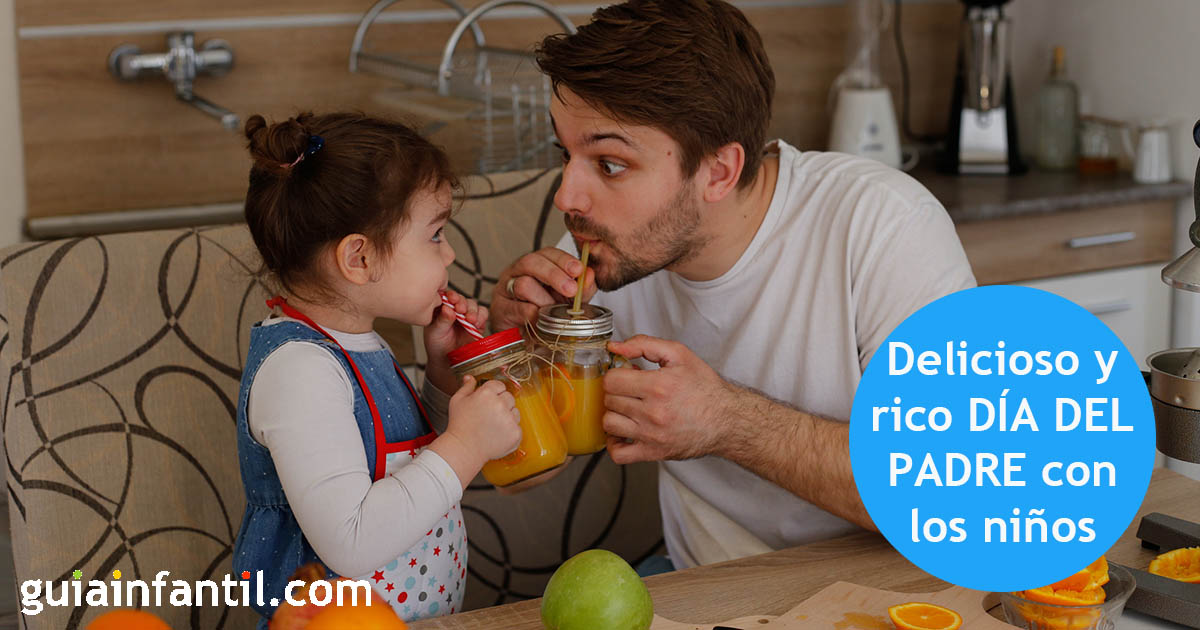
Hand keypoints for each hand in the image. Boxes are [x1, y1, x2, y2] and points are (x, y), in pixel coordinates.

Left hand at [424, 290, 486, 392]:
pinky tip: (477, 324)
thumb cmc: (437, 345)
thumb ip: (442, 320)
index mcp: (441, 307)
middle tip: (461, 310)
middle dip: (463, 303)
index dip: (451, 296)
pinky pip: (483, 314)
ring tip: (470, 319)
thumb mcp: (435, 332)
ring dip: (473, 310)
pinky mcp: (477, 322)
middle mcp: (454, 309)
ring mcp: (466, 315)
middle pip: (462, 299)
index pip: (447, 296)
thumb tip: (447, 308)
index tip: (452, 299)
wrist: (447, 360)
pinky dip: (481, 317)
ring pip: (473, 305)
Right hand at [445, 376, 521, 463]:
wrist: (463, 449)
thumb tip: (470, 377)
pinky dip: (510, 431)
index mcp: (486, 393)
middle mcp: (500, 404)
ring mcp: (509, 419)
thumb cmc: (459, 426)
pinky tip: (497, 434)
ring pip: (515, 412)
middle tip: (488, 415)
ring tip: (492, 426)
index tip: (489, 401)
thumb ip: (466, 387)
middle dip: (501, 404)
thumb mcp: (457, 401)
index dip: (494, 393)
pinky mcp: (515, 433)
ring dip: (507, 416)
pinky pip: (518, 427)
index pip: (500, 385)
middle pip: (509, 397)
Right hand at [490, 247, 596, 331]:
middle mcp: (517, 272)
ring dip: (543, 299)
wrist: (523, 339)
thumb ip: (581, 289)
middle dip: (554, 275)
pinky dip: (531, 313)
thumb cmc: (544, 315)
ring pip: (523, 284)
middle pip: (532, 262)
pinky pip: (515, 307)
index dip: (564, 260)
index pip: (548, 253)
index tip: (579, 270)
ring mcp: (505, 289)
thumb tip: (589, 276)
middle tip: (571, 290)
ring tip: (553, 311)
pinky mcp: (499, 308)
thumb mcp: (568, 300)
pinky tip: (539, 319)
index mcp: (536, 266)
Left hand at [602, 335, 734, 463]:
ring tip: (628, 409)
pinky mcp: (653, 452)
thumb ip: (644, 344)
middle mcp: (653, 412)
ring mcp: (651, 435)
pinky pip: (619, 454)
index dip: (617, 374)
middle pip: (610, 400)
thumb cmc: (704, 388)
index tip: (627, 376)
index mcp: (658, 386)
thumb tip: (615, 348)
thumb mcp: (679, 354)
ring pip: (609, 424)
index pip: (612, 380)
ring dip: (614, 414)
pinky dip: (614, 444)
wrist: (726, 420)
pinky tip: (624, 433)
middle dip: (618, 392)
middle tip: (632, 390)